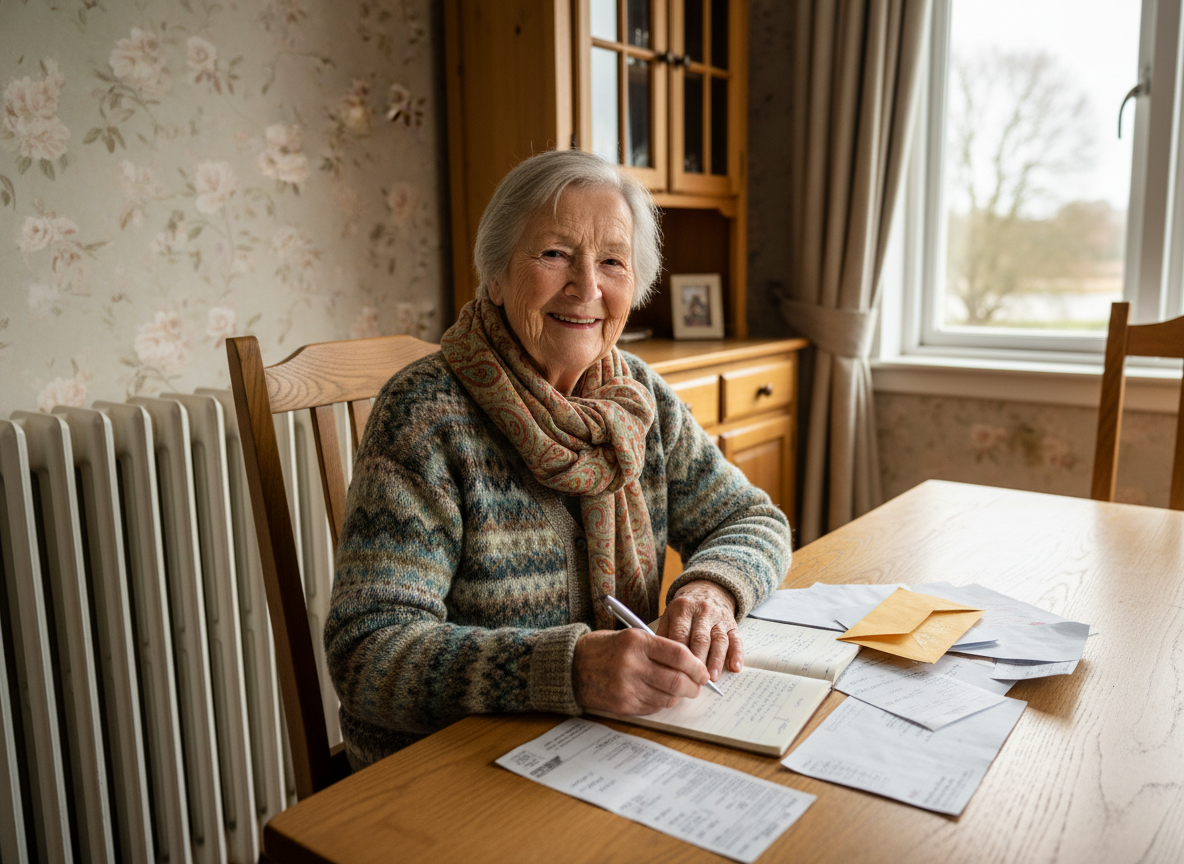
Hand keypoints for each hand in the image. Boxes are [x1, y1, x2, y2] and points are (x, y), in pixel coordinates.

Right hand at [572, 628, 710, 715]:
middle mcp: (632, 665)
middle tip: (698, 686)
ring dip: (680, 697)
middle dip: (694, 686)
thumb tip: (690, 664)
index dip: (697, 666)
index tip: (703, 671)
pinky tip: (660, 695)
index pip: (679, 655)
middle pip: (677, 681)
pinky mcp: (623, 705)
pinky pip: (654, 707)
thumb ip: (659, 648)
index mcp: (636, 642)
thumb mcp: (630, 637)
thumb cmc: (604, 648)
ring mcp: (627, 688)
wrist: (571, 666)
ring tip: (680, 691)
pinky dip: (663, 703)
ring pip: (668, 698)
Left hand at [656, 580, 741, 683]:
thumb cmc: (684, 610)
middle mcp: (703, 611)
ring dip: (716, 661)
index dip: (679, 656)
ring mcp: (719, 618)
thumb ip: (664, 635)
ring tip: (712, 678)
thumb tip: (658, 660)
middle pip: (700, 639)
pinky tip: (735, 668)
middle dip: (698, 661)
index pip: (680, 634)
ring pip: (719, 640)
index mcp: (683, 608)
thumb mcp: (669, 615)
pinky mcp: (732, 624)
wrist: (706, 590)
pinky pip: (737, 639)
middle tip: (694, 681)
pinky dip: (737, 654)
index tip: (676, 673)